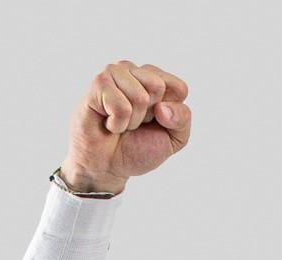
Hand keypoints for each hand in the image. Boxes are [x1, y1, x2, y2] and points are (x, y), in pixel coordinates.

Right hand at [60, 60, 191, 191]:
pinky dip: (118, 124)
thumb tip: (162, 107)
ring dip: (133, 121)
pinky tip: (109, 123)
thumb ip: (182, 119)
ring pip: (140, 96)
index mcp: (157, 80)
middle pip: (158, 87)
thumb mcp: (174, 138)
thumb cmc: (139, 148)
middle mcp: (136, 72)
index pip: (179, 87)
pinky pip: (121, 107)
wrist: (109, 165)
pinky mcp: (99, 83)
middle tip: (136, 123)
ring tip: (122, 123)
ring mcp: (115, 73)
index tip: (156, 122)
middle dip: (150, 115)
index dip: (172, 115)